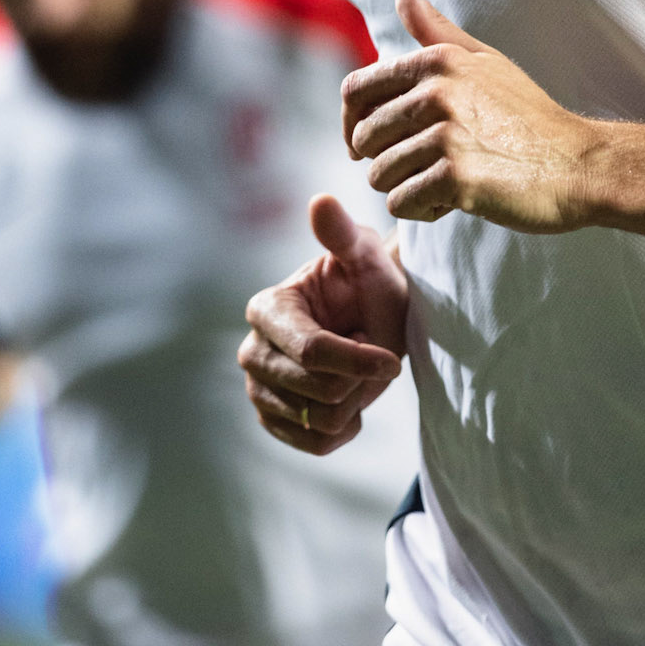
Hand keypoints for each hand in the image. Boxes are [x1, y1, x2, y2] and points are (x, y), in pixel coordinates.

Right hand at [238, 194, 409, 454]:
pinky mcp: (273, 420)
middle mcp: (252, 350)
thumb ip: (342, 234)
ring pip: (320, 421)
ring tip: (354, 369)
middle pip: (318, 391)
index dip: (358, 359)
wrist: (374, 318)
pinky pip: (317, 444)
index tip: (391, 358)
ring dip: (355, 401)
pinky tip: (349, 398)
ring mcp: (258, 389)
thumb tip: (321, 200)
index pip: (312, 351)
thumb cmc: (370, 283)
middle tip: (366, 351)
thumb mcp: (365, 257)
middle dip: (358, 378)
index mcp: (268, 308)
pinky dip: (345, 428)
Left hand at [343, 0, 599, 229]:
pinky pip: (402, 203)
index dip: (352, 122)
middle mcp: (436, 92)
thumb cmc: (530, 117)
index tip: (367, 144)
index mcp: (436, 61)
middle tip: (421, 169)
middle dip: (383, 161)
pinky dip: (421, 211)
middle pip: (364, 138)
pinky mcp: (455, 177)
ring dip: (404, 188)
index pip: (356, 90)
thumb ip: (435, 29)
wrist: (579, 164)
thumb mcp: (484, 61)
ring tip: (442, 186)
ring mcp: (445, 134)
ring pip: (379, 174)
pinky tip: (451, 204)